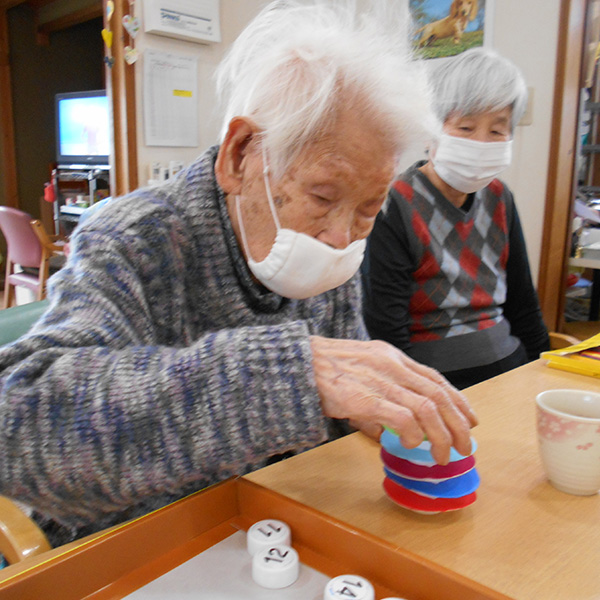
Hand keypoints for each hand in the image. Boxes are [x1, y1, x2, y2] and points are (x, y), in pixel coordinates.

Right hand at [310, 336, 477, 463]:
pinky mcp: (365, 398)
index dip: (459, 400)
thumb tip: (388, 432)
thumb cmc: (325, 370)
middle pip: (438, 395)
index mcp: (393, 357)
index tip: (470, 419)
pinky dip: (413, 433)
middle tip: (465, 446)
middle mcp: (392, 365)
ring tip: (443, 455)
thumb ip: (379, 399)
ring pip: (427, 408)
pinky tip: (412, 444)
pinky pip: (402, 417)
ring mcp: (380, 380)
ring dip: (441, 435)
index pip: (436, 379)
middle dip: (458, 424)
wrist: (297, 362)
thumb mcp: (361, 372)